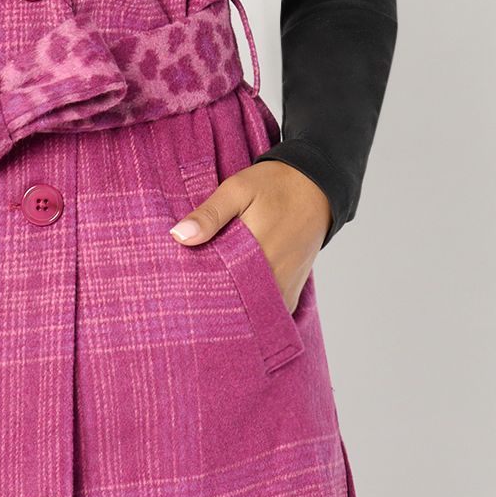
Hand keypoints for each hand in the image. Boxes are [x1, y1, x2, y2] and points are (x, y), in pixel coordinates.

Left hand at [169, 160, 329, 312]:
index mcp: (256, 255)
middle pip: (234, 303)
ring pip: (251, 310)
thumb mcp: (237, 190)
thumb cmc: (274, 186)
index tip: (179, 283)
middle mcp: (274, 279)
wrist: (317, 187)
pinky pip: (267, 309)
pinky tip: (235, 292)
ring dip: (233, 303)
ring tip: (212, 290)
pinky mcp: (291, 293)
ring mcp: (285, 289)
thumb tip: (178, 236)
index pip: (216, 286)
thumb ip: (209, 214)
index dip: (196, 286)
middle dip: (212, 298)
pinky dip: (251, 305)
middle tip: (190, 288)